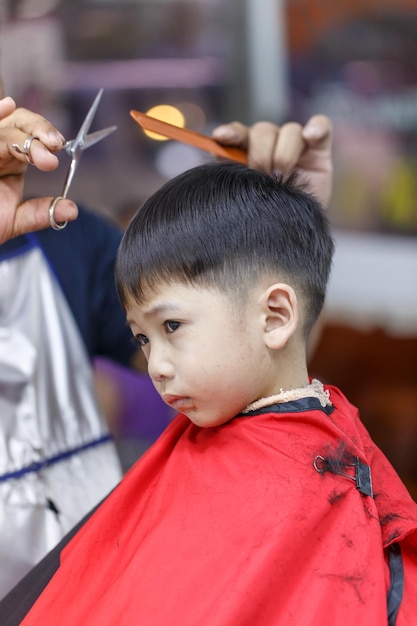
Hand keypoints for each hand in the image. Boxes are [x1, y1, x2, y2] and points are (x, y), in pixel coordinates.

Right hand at [0, 97, 77, 243]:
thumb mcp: (13, 221)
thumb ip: (41, 213)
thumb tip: (71, 210)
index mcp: (10, 159)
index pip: (30, 136)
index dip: (44, 135)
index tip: (58, 147)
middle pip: (17, 122)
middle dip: (37, 130)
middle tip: (53, 145)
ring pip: (0, 128)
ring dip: (21, 130)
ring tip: (40, 141)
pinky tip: (5, 107)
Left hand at [212, 115, 332, 208]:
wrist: (295, 232)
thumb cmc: (266, 216)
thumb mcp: (246, 198)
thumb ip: (233, 176)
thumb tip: (216, 154)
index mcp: (247, 152)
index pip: (237, 134)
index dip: (230, 133)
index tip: (221, 137)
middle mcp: (269, 143)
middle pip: (263, 131)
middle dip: (261, 154)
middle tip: (262, 177)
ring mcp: (295, 144)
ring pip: (290, 131)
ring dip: (284, 153)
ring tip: (283, 177)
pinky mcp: (319, 148)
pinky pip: (321, 126)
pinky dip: (316, 128)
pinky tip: (310, 136)